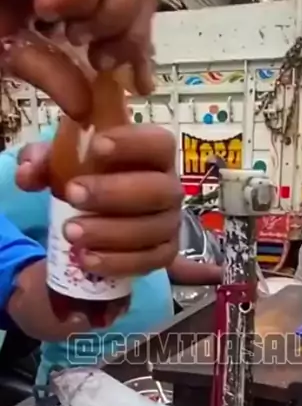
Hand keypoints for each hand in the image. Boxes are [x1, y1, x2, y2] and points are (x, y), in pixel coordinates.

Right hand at [0, 0, 155, 119]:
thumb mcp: (8, 50)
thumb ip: (48, 72)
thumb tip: (85, 108)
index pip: (132, 11)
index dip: (141, 47)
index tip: (136, 84)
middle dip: (128, 34)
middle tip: (98, 60)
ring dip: (108, 13)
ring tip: (70, 33)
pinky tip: (49, 6)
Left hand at [17, 125, 181, 276]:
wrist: (101, 214)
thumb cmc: (91, 176)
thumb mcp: (62, 160)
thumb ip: (43, 160)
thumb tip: (28, 172)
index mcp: (154, 154)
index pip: (158, 143)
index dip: (133, 144)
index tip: (97, 146)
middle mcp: (169, 188)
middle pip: (158, 190)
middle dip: (115, 193)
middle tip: (73, 194)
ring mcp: (169, 223)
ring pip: (152, 230)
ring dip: (111, 232)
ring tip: (71, 232)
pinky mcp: (164, 253)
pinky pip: (149, 261)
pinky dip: (118, 262)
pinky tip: (87, 259)